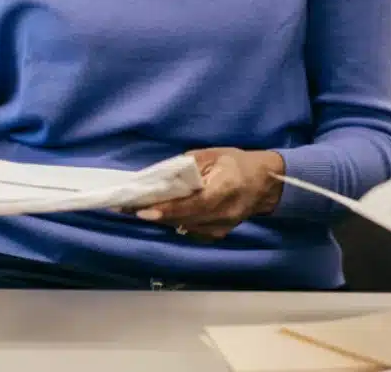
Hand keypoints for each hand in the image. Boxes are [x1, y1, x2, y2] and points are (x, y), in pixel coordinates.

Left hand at [136, 148, 284, 240]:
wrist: (266, 184)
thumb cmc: (238, 163)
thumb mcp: (213, 155)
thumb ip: (187, 165)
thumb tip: (159, 176)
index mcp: (225, 189)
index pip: (192, 204)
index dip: (166, 209)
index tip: (141, 211)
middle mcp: (223, 213)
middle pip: (182, 218)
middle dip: (154, 213)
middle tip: (125, 208)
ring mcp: (220, 228)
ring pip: (182, 226)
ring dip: (161, 218)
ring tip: (138, 209)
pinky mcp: (217, 235)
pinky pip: (189, 230)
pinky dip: (175, 221)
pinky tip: (163, 213)